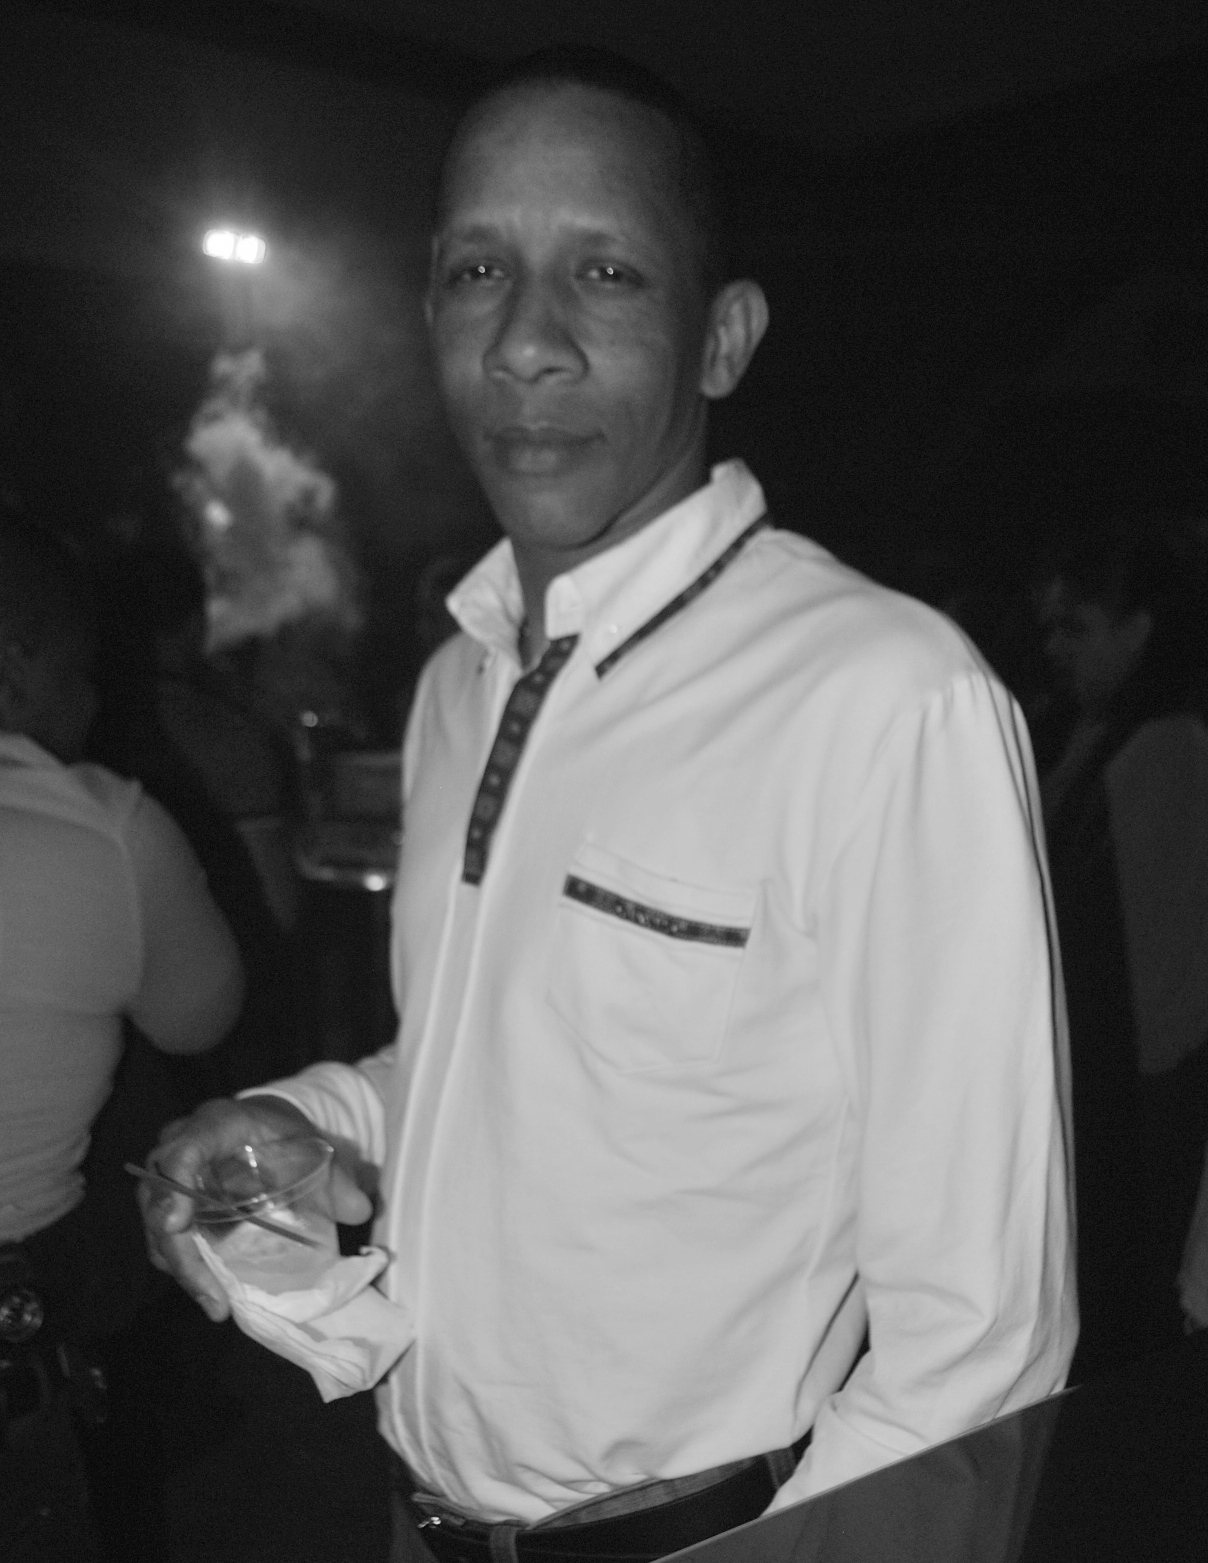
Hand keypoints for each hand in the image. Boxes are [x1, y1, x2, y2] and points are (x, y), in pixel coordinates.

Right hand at [139, 1095, 372, 1321]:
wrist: (260, 1128)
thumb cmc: (283, 1135)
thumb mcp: (311, 1148)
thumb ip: (336, 1179)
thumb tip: (361, 1209)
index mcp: (215, 1124)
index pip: (184, 1148)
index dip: (176, 1184)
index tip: (179, 1223)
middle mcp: (179, 1147)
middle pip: (159, 1198)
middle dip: (178, 1248)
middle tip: (209, 1291)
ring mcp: (168, 1177)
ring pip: (157, 1226)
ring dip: (183, 1268)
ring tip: (216, 1303)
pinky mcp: (169, 1205)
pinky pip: (164, 1239)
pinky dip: (185, 1268)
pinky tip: (212, 1295)